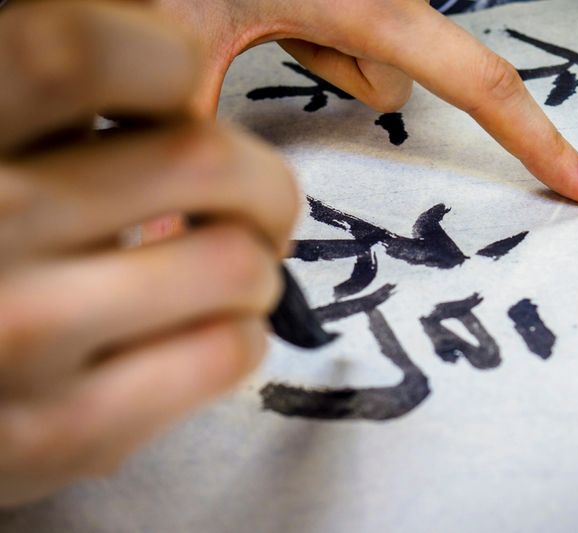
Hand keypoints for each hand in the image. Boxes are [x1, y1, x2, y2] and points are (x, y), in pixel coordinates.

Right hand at [0, 1, 298, 504]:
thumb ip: (55, 119)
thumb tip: (176, 80)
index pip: (87, 49)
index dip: (166, 59)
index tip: (183, 101)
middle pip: (202, 160)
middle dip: (263, 182)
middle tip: (255, 205)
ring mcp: (20, 337)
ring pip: (235, 264)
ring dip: (258, 266)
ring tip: (227, 276)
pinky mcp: (63, 434)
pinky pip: (225, 353)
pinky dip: (242, 333)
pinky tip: (208, 331)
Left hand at [155, 0, 577, 204]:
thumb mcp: (181, 47)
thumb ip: (188, 141)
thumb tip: (167, 241)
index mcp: (368, 2)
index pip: (482, 83)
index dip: (540, 142)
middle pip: (403, 82)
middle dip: (346, 81)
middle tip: (277, 38)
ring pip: (379, 62)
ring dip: (331, 60)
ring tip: (271, 20)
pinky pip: (365, 33)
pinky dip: (326, 38)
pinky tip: (279, 12)